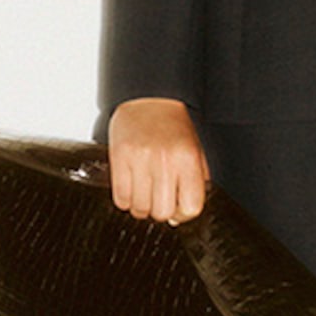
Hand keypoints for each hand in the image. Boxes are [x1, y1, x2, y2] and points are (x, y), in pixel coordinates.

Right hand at [106, 97, 209, 222]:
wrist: (150, 99)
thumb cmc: (174, 127)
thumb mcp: (195, 151)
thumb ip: (195, 183)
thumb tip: (179, 216)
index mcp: (188, 159)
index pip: (190, 207)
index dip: (184, 214)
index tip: (179, 208)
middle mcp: (165, 161)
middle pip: (162, 212)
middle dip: (161, 211)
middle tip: (159, 200)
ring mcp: (140, 160)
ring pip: (139, 209)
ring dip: (142, 207)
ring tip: (145, 192)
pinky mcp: (119, 158)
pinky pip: (120, 198)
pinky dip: (126, 200)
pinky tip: (131, 188)